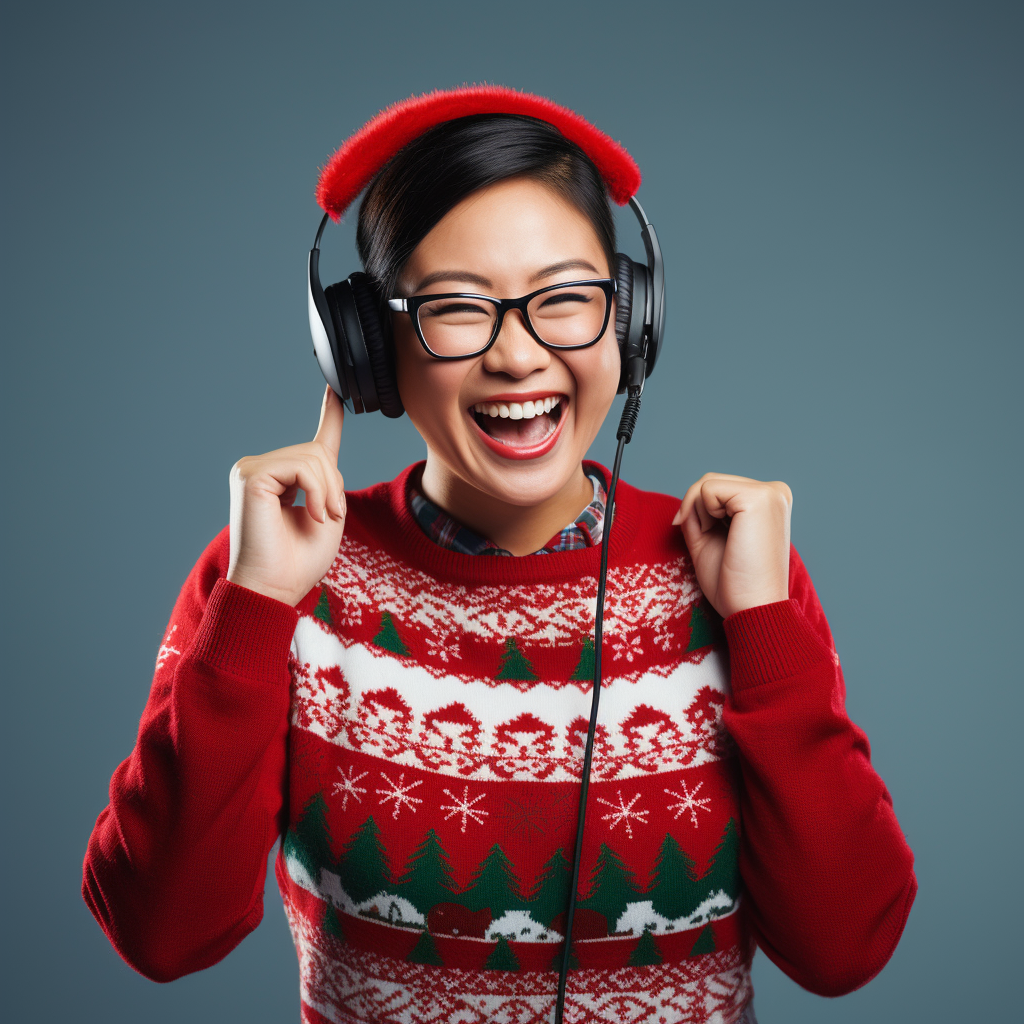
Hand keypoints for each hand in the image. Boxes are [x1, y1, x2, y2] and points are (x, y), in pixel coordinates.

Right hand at [226, 385, 346, 606]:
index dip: (328, 416)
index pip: (311, 445)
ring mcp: (252, 470)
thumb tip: (324, 449)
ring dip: (328, 491)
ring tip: (320, 519)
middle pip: (318, 452)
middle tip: (330, 517)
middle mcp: (262, 470)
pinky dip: (317, 491)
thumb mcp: (328, 515)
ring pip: (313, 456)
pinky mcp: (251, 475)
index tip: (336, 390)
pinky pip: (302, 466)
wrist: (274, 589)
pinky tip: (312, 515)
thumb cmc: (298, 563)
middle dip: (333, 485)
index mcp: (283, 480)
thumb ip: (329, 481)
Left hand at [671, 473, 791, 618]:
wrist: (752, 608)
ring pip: (706, 483)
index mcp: (767, 502)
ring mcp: (770, 493)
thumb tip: (685, 501)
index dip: (699, 514)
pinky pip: (707, 489)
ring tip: (724, 543)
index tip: (708, 541)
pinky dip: (702, 514)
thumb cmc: (733, 582)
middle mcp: (774, 492)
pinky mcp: (759, 498)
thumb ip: (698, 514)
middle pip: (709, 481)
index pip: (717, 488)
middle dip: (697, 514)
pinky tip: (725, 537)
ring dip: (699, 516)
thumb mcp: (709, 540)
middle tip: (716, 546)